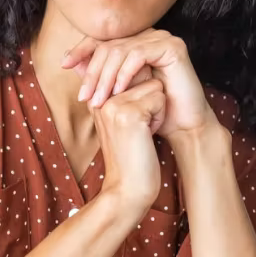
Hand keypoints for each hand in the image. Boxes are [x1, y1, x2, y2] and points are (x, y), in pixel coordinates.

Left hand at [63, 30, 217, 137]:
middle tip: (84, 96)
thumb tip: (68, 60)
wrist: (182, 126)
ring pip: (121, 50)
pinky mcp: (173, 46)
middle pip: (109, 45)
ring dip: (105, 77)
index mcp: (135, 41)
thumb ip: (97, 75)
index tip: (63, 64)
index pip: (102, 39)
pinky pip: (139, 55)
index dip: (81, 49)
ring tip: (98, 100)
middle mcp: (148, 35)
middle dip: (93, 72)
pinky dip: (125, 73)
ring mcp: (162, 38)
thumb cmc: (152, 111)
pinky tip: (118, 91)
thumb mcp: (118, 93)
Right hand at [92, 78, 165, 211]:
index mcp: (95, 97)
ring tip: (142, 132)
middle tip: (139, 129)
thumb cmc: (130, 157)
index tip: (134, 123)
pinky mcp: (129, 114)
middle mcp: (100, 97)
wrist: (127, 190)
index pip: (130, 70)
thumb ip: (121, 92)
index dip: (143, 93)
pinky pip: (159, 97)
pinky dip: (159, 117)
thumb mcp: (121, 122)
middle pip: (143, 75)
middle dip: (150, 99)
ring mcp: (112, 104)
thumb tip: (136, 66)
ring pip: (153, 85)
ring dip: (156, 109)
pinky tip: (147, 136)